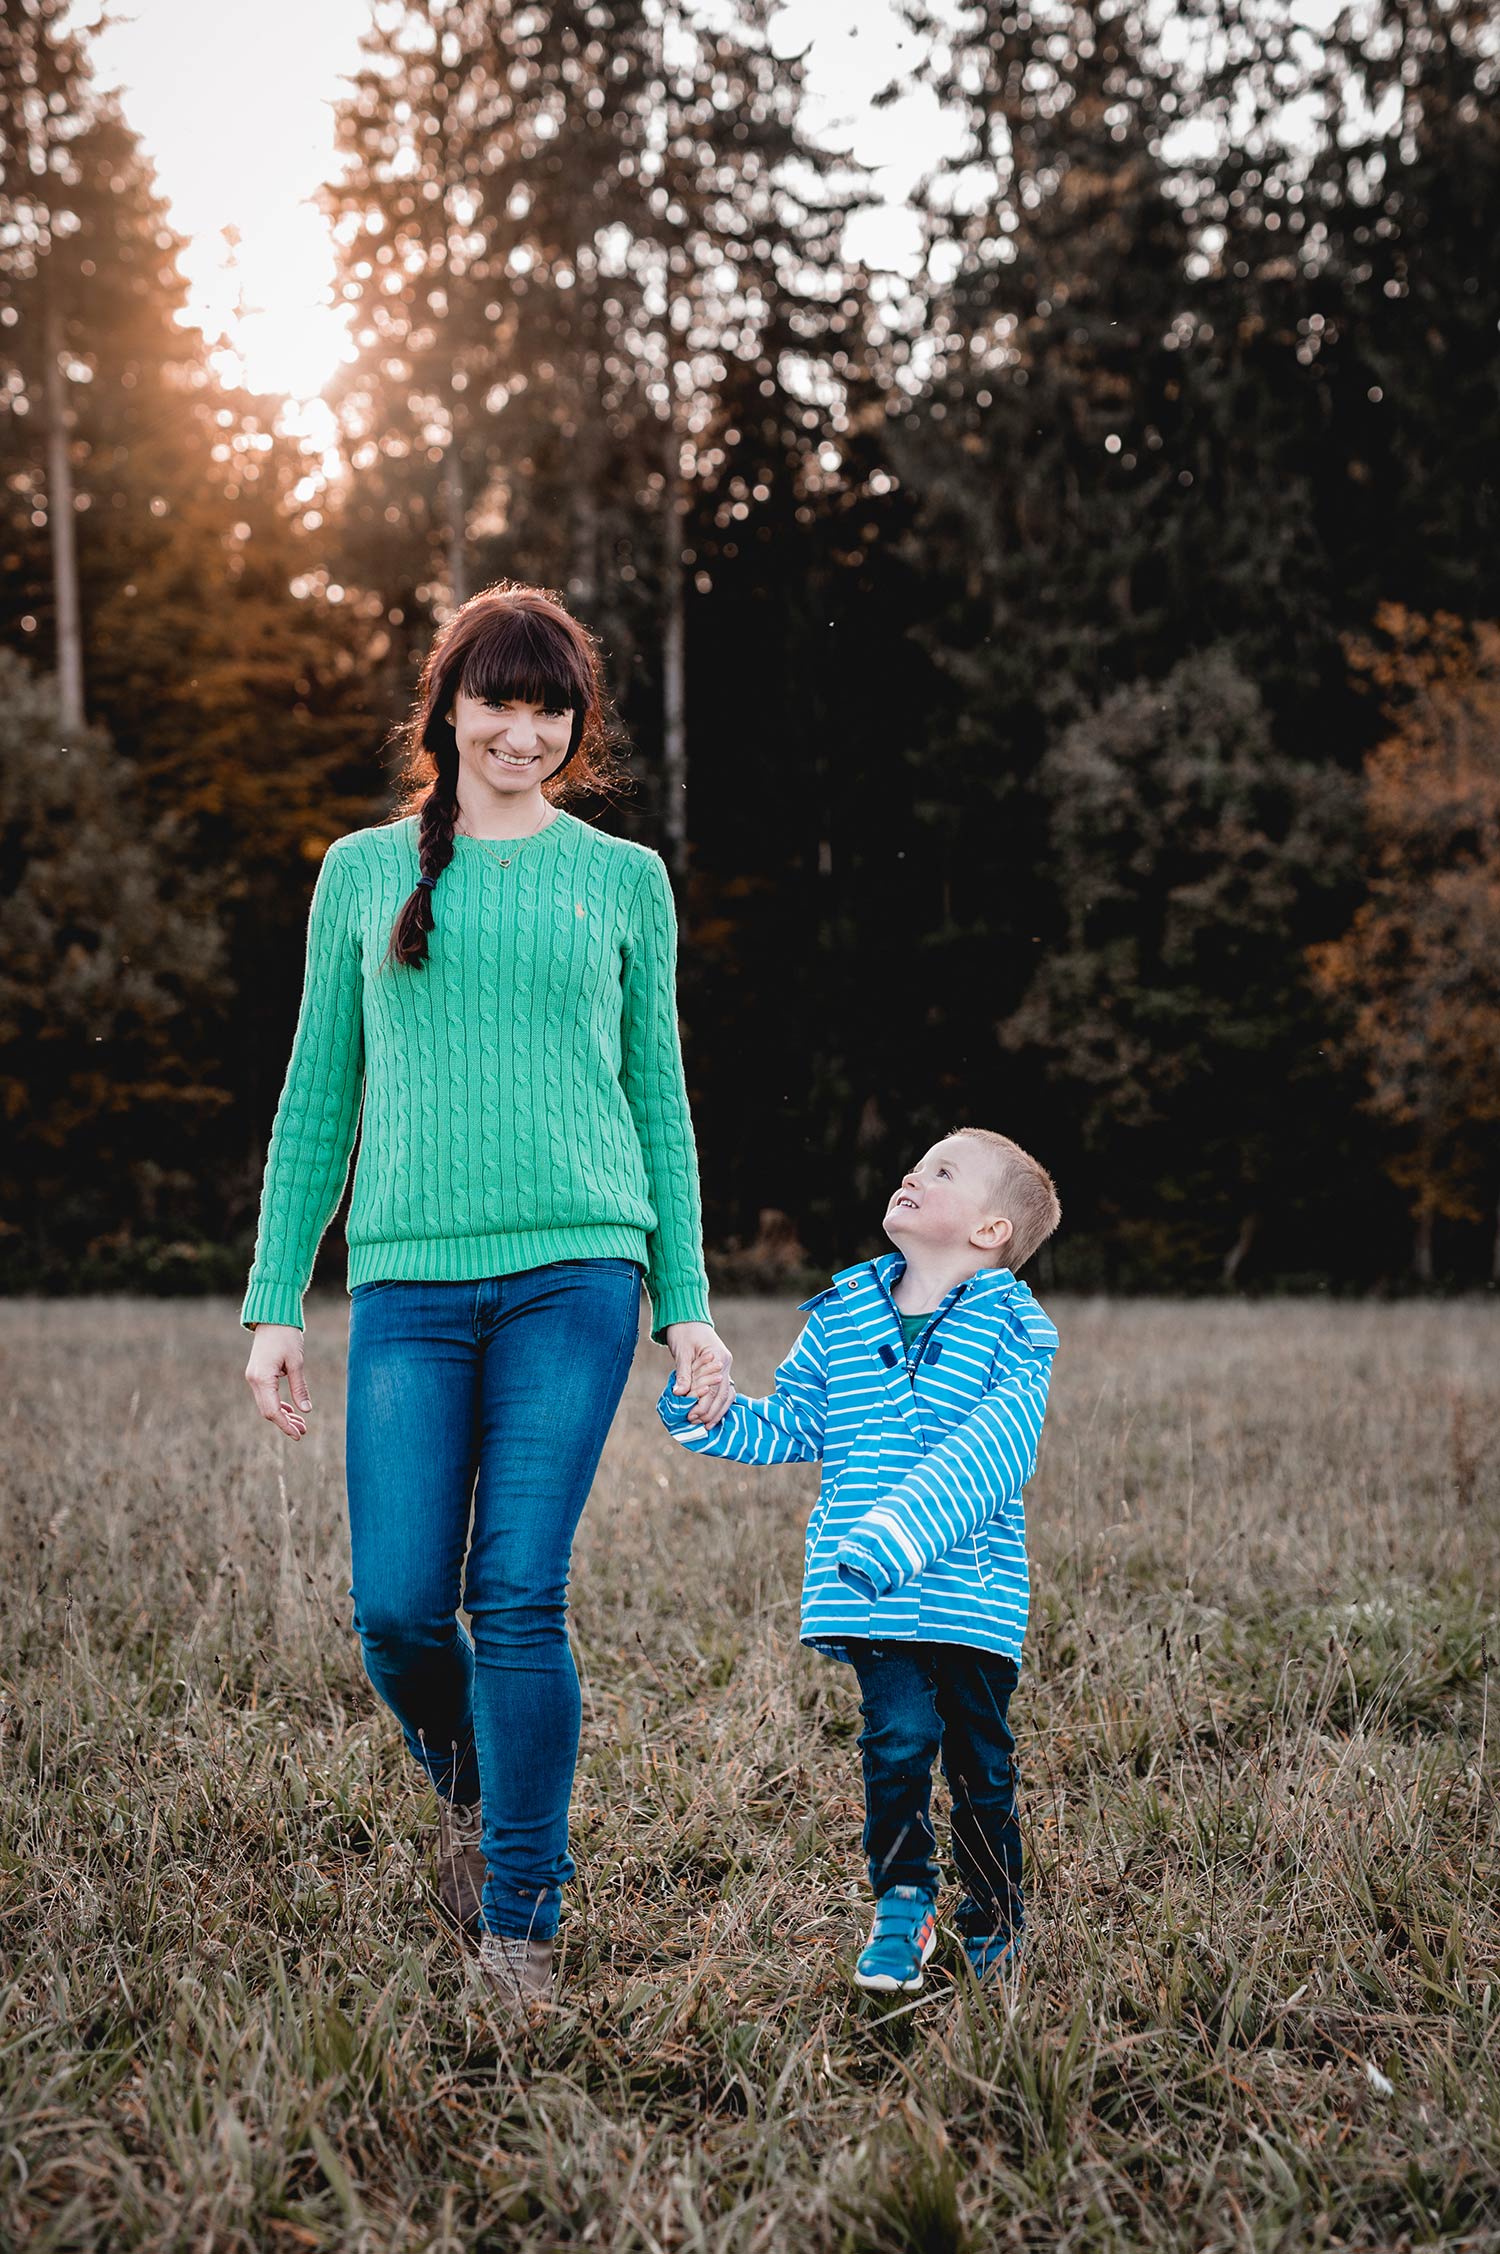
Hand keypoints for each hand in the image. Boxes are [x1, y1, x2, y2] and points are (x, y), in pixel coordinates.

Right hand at [245, 1323, 311, 1440]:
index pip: (273, 1410)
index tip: (299, 1434)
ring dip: (282, 1414)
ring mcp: (253, 1377)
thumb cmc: (286, 1336)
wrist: (272, 1317)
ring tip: (301, 1423)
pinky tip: (290, 1410)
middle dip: (285, 1422)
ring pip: (266, 1404)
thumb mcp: (296, 1363)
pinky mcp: (257, 1374)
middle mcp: (254, 1380)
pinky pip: (265, 1395)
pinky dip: (277, 1404)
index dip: (286, 1425)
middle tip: (304, 1431)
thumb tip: (306, 1411)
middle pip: (268, 1411)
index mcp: (262, 1379)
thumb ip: (299, 1388)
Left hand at [664, 1320, 733, 1425]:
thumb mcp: (682, 1352)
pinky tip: (711, 1415)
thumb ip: (683, 1374)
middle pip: (723, 1394)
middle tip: (696, 1424)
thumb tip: (679, 1394)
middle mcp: (725, 1363)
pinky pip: (722, 1391)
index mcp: (719, 1358)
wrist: (686, 1317)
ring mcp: (724, 1367)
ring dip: (717, 1411)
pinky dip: (718, 1404)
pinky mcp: (719, 1370)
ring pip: (726, 1394)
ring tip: (706, 1425)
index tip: (691, 1416)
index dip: (703, 1405)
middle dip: (711, 1411)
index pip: (714, 1388)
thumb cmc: (683, 1331)